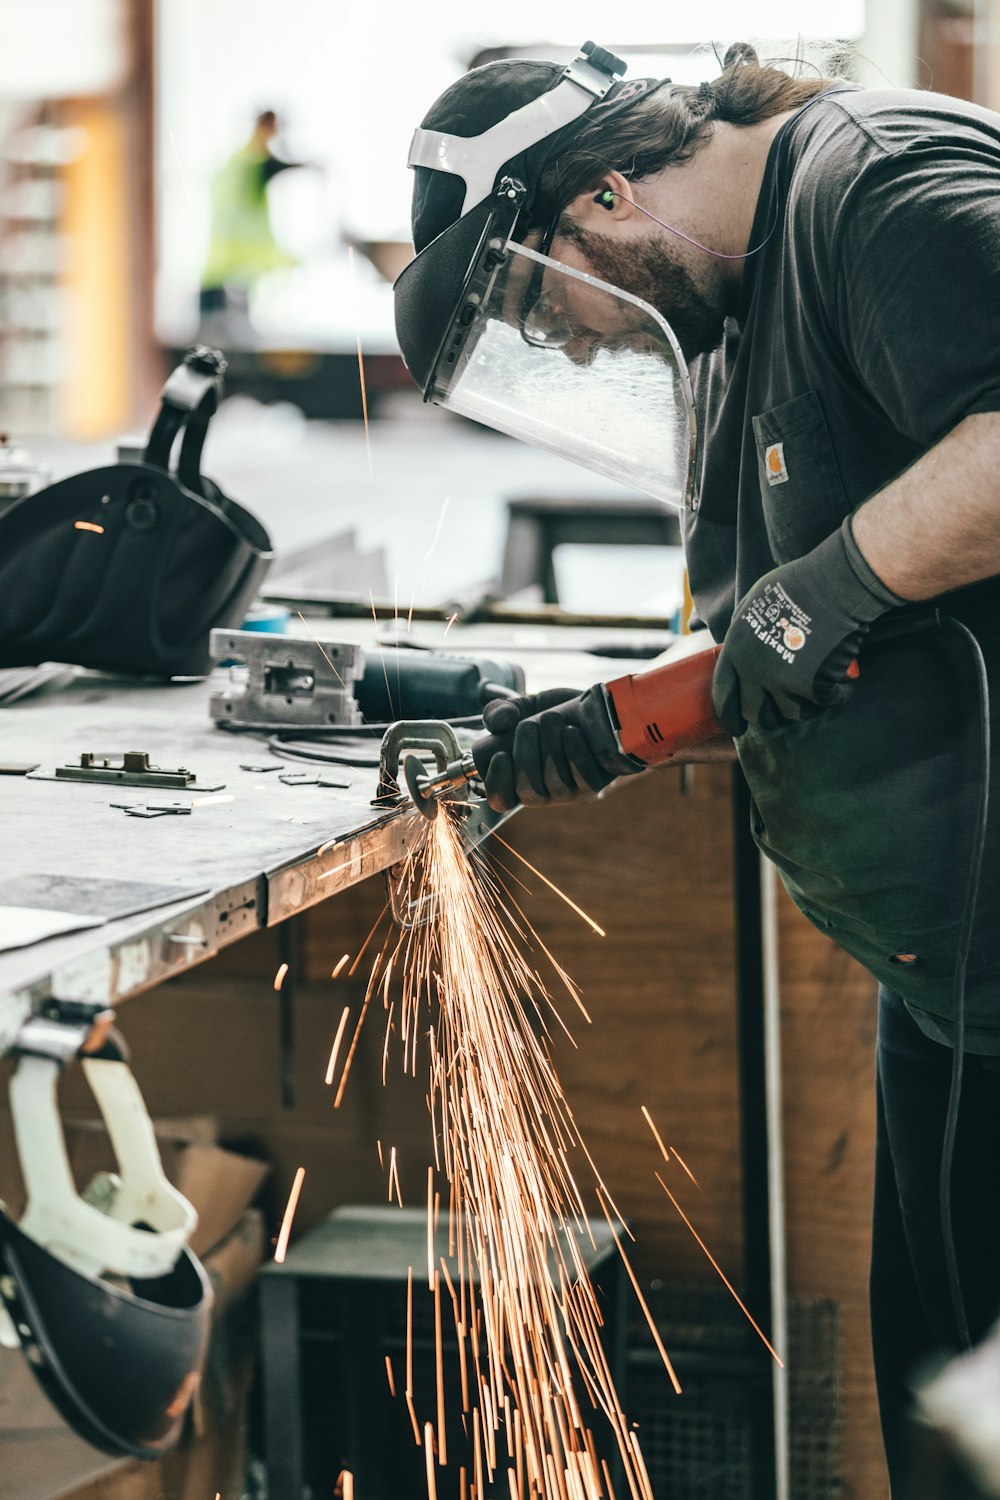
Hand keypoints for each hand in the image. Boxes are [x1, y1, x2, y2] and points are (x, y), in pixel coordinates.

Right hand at [475, 686, 643, 811]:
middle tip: (528, 724)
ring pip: (555, 783)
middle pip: (527, 791)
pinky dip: (574, 750)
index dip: (496, 783)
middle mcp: (541, 792)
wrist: (595, 709)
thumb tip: (498, 723)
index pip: (500, 800)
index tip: (500, 754)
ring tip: (552, 719)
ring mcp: (568, 792)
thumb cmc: (554, 714)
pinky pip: (581, 775)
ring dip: (550, 746)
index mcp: (516, 779)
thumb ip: (499, 712)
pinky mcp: (593, 784)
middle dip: (525, 754)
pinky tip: (572, 730)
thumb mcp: (523, 708)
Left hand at [711, 517, 902, 735]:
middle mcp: (753, 669)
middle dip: (771, 719)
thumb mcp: (754, 605)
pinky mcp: (812, 685)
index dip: (729, 716)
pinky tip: (844, 688)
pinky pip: (826, 703)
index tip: (739, 727)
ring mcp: (781, 680)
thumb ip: (746, 635)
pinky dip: (838, 697)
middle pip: (756, 713)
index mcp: (735, 648)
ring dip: (807, 708)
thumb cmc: (796, 585)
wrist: (831, 584)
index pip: (722, 694)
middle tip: (783, 717)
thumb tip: (745, 654)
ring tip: (817, 694)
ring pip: (792, 714)